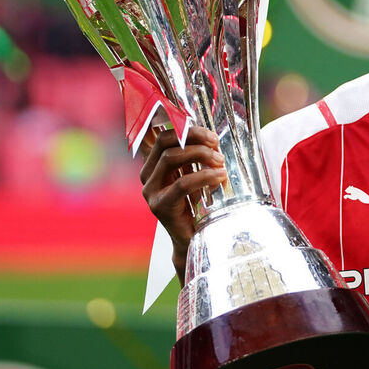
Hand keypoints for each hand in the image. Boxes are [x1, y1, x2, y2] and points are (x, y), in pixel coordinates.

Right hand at [139, 126, 226, 281]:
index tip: (210, 134)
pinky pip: (182, 183)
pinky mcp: (160, 206)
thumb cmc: (197, 205)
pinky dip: (204, 176)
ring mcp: (151, 191)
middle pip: (166, 143)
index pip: (164, 136)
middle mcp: (147, 176)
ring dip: (201, 155)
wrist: (194, 239)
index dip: (186, 129)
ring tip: (221, 162)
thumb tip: (214, 138)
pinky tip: (219, 176)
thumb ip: (197, 159)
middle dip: (195, 139)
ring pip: (171, 158)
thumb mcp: (196, 176)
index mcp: (154, 165)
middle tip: (217, 145)